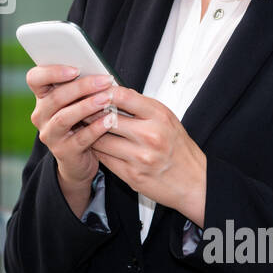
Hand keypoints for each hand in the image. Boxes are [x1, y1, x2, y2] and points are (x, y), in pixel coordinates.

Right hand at [25, 65, 119, 187]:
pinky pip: (80, 138)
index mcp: (42, 98)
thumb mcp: (77, 103)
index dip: (52, 72)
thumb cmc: (82, 122)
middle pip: (55, 97)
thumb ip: (81, 88)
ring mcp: (50, 135)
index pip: (34, 78)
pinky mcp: (63, 152)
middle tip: (105, 80)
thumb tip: (100, 72)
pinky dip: (96, 128)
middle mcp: (41, 116)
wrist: (80, 160)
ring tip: (107, 98)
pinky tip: (110, 120)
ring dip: (87, 106)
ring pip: (64, 117)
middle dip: (82, 87)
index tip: (75, 69)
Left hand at [89, 84, 207, 225]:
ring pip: (100, 139)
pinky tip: (91, 143)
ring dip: (88, 132)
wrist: (195, 183)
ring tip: (80, 125)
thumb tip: (115, 92)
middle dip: (89, 112)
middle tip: (77, 107)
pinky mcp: (131, 175)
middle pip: (106, 118)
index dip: (103, 91)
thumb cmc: (180, 150)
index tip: (93, 90)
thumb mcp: (167, 120)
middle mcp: (150, 135)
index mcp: (159, 117)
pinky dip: (95, 149)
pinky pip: (104, 158)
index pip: (123, 96)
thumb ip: (142, 107)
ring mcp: (140, 157)